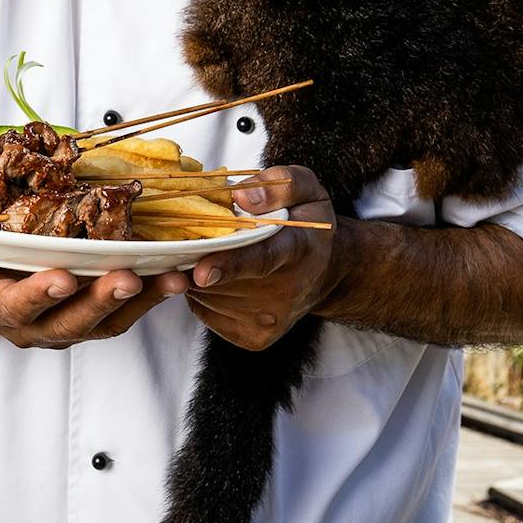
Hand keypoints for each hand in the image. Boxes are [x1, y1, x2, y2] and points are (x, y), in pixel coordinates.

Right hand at [0, 249, 188, 350]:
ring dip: (140, 303)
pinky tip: (177, 275)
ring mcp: (64, 327)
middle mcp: (33, 326)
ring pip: (104, 323)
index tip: (62, 278)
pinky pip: (123, 315)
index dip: (39, 295)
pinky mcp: (90, 321)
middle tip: (126, 279)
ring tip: (171, 279)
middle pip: (69, 321)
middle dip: (99, 301)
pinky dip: (151, 297)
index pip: (16, 306)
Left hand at [184, 166, 339, 349]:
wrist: (325, 272)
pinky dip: (203, 291)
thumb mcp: (307, 189)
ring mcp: (269, 320)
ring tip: (219, 256)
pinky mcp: (253, 338)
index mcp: (298, 247)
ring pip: (208, 294)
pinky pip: (205, 309)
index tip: (202, 271)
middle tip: (197, 238)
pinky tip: (222, 278)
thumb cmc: (307, 224)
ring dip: (200, 272)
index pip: (262, 258)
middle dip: (201, 257)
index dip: (230, 265)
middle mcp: (286, 291)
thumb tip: (239, 195)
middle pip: (225, 277)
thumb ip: (280, 184)